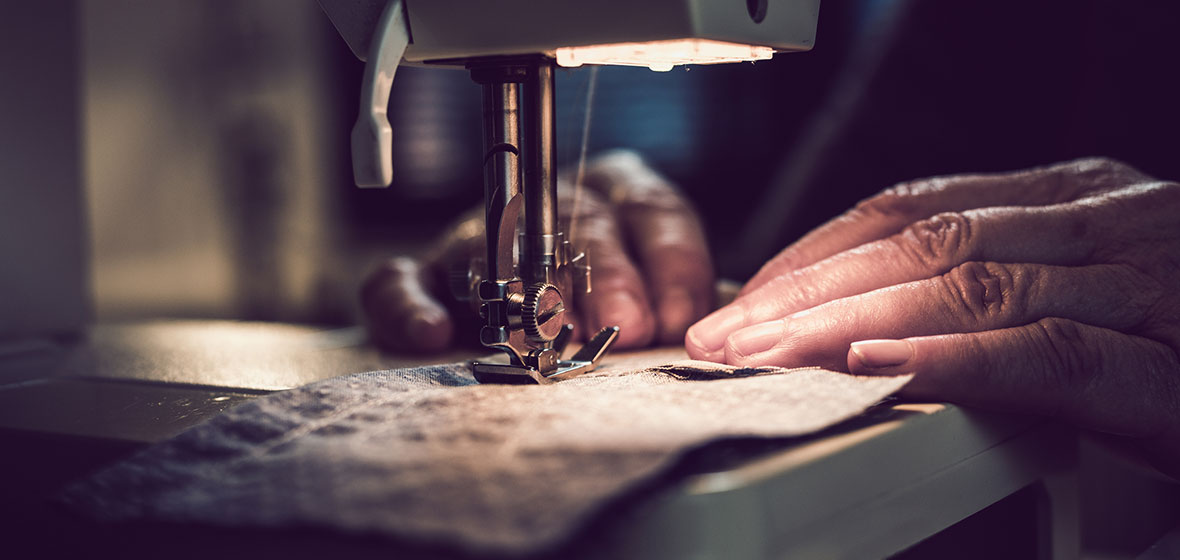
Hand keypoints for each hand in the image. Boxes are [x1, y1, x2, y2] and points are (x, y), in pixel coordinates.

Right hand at [362, 150, 713, 352]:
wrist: (525, 328)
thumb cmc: (611, 311)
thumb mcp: (662, 299)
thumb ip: (685, 306)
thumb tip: (719, 334)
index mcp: (622, 196)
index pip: (655, 210)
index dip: (670, 263)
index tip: (677, 316)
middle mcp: (554, 203)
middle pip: (582, 222)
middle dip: (607, 276)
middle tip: (622, 326)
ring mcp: (486, 232)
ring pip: (498, 241)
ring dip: (523, 288)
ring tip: (540, 330)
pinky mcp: (429, 271)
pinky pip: (403, 278)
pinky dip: (411, 302)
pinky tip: (433, 332)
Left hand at [685, 158, 1179, 476]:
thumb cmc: (1179, 343)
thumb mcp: (1086, 290)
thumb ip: (994, 285)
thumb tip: (866, 316)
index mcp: (1075, 202)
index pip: (914, 208)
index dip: (815, 250)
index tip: (745, 294)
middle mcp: (1107, 224)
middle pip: (922, 243)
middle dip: (806, 290)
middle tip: (723, 335)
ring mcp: (1145, 286)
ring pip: (967, 286)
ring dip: (846, 323)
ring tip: (765, 356)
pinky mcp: (1173, 369)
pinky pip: (1049, 353)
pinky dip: (954, 359)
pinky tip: (880, 369)